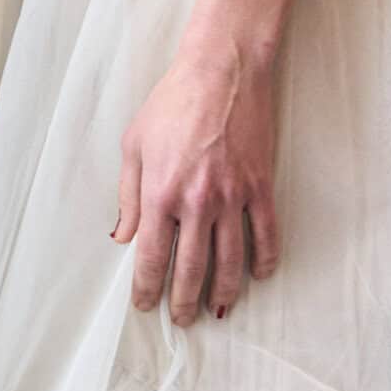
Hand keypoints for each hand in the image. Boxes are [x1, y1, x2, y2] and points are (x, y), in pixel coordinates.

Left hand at [115, 41, 280, 324]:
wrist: (222, 71)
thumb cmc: (172, 102)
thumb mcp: (134, 144)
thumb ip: (129, 195)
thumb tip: (123, 236)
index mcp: (160, 193)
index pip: (153, 258)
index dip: (148, 289)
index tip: (146, 305)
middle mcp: (196, 202)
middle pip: (192, 269)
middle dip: (184, 301)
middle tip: (182, 319)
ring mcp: (232, 197)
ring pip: (231, 261)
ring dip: (224, 292)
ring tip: (218, 309)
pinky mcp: (260, 186)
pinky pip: (266, 234)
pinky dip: (265, 260)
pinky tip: (259, 274)